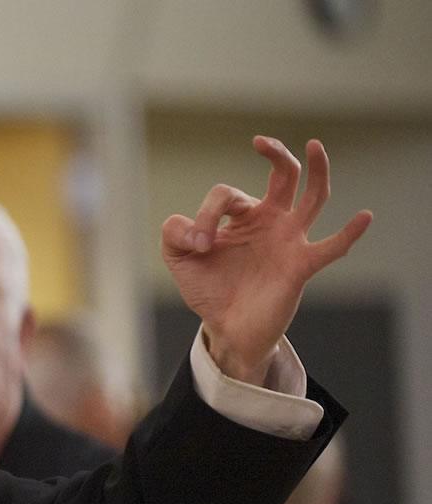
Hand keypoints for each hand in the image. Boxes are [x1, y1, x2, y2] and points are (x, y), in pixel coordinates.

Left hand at [161, 137, 371, 383]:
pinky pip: (331, 247)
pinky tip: (364, 216)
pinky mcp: (301, 265)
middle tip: (261, 141)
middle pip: (284, 175)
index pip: (226, 194)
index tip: (196, 245)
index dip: (206, 215)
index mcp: (243, 216)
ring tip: (314, 145)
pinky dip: (349, 233)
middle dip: (276, 154)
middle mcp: (271, 221)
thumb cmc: (210, 290)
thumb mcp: (179, 259)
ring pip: (313, 197)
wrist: (226, 328)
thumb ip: (174, 235)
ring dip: (317, 171)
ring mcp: (289, 241)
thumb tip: (193, 231)